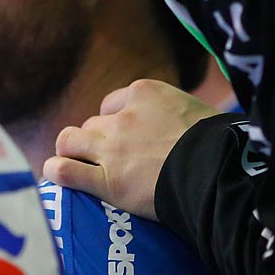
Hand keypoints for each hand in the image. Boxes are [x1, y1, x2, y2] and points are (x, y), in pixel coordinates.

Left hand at [43, 79, 218, 220]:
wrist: (216, 172)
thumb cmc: (219, 144)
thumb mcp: (198, 112)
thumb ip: (178, 114)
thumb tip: (185, 123)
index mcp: (144, 94)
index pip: (114, 103)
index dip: (117, 120)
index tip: (125, 135)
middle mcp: (122, 117)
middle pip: (93, 124)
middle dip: (97, 138)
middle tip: (107, 156)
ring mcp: (110, 148)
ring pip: (70, 140)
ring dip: (72, 151)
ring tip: (74, 162)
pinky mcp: (105, 180)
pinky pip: (65, 171)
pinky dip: (56, 171)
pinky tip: (55, 173)